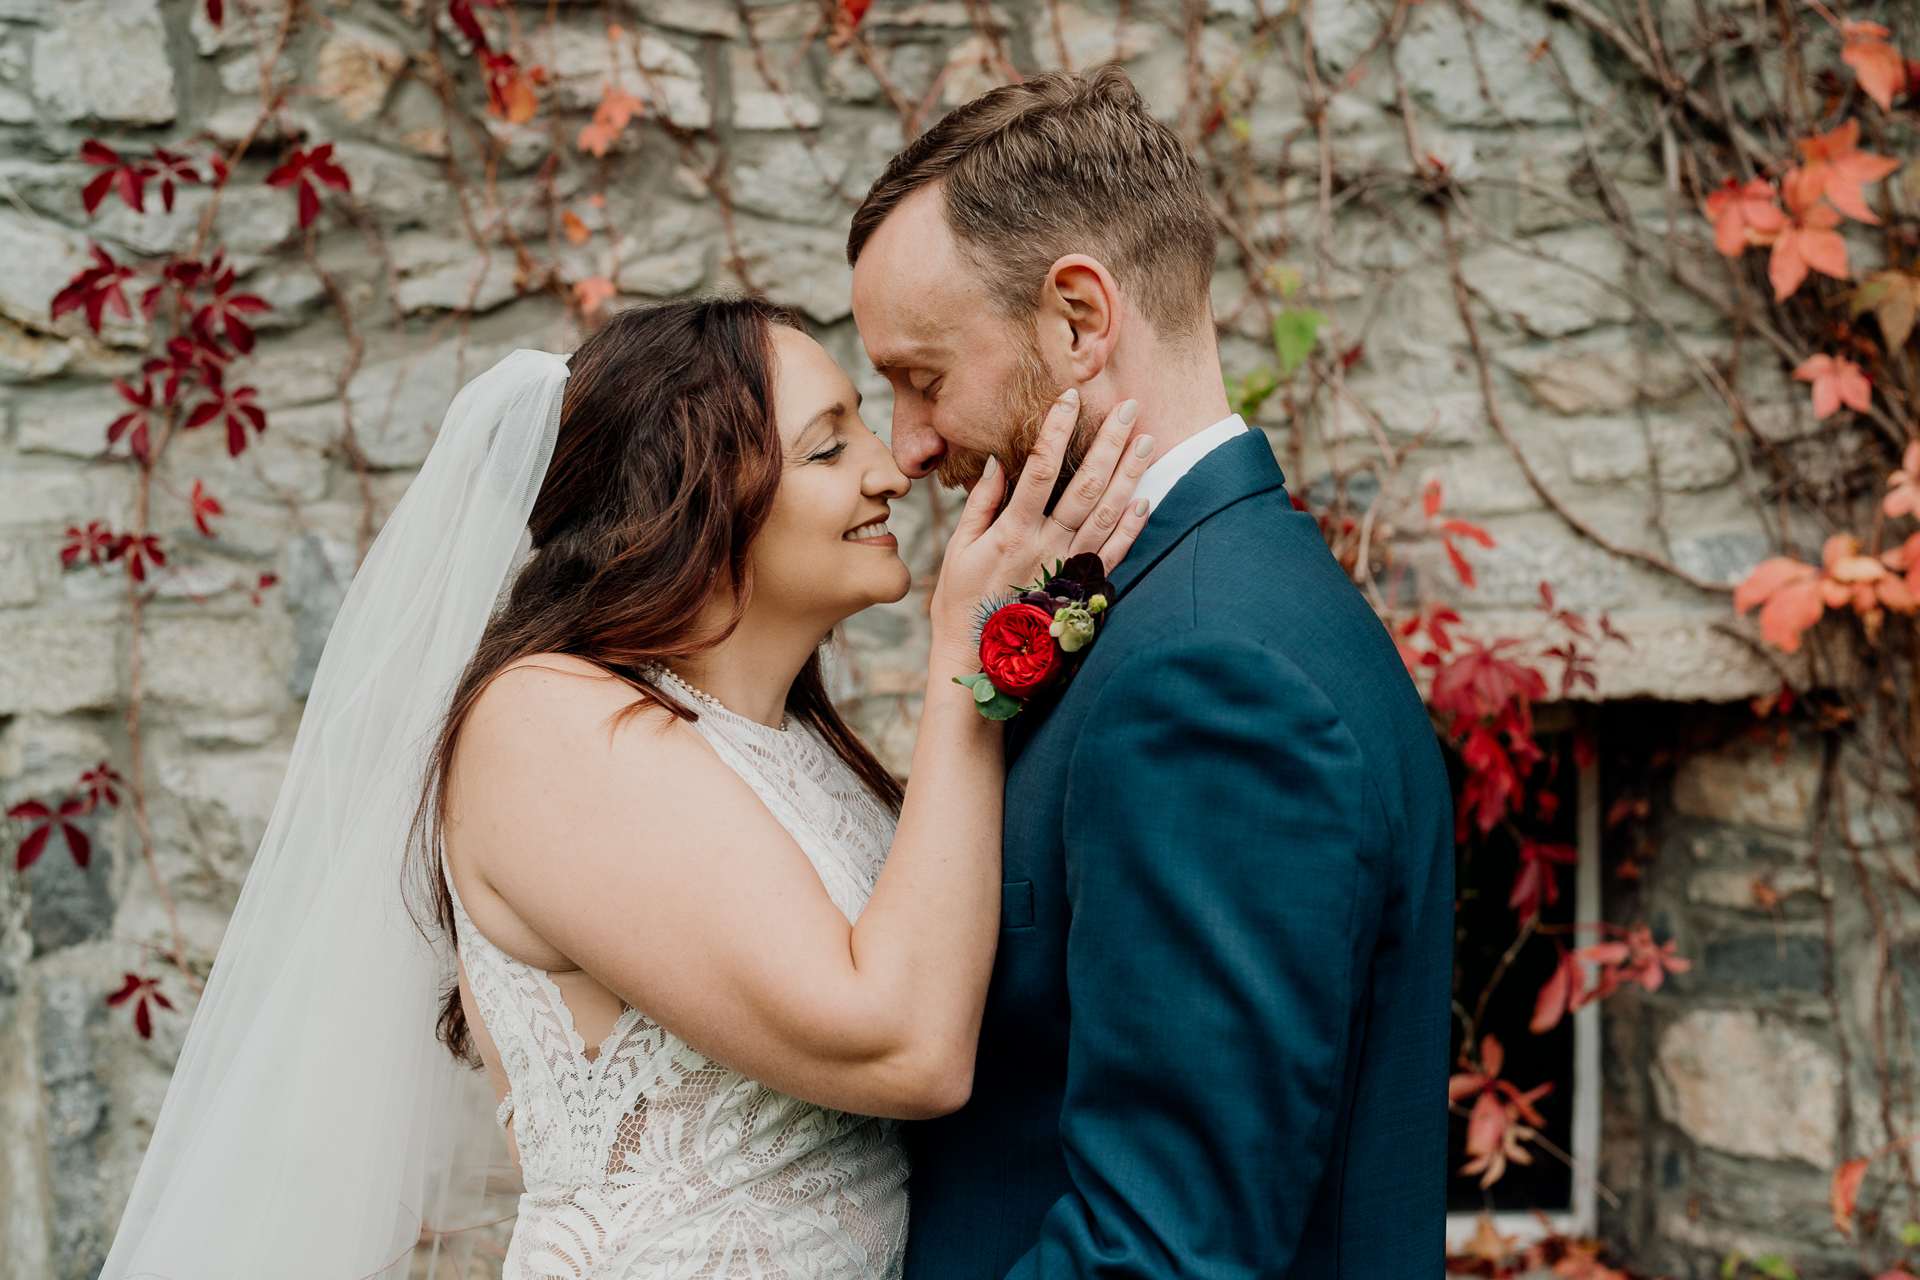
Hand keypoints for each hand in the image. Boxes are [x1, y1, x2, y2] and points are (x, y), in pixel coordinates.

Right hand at [929, 390, 1152, 667]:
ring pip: (1107, 515)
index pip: (1040, 469)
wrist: (977, 662)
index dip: (1056, 430)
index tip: (1069, 398)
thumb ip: (980, 505)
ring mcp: (1068, 570)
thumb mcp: (959, 550)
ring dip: (1130, 475)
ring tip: (1146, 440)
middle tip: (1128, 407)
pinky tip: (1147, 499)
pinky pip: (1114, 555)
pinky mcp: (1082, 591)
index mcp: (1012, 532)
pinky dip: (1133, 528)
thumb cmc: (960, 604)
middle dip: (1108, 443)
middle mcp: (1046, 547)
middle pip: (1085, 485)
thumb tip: (997, 461)